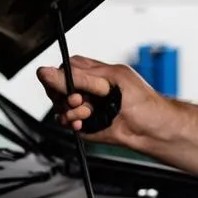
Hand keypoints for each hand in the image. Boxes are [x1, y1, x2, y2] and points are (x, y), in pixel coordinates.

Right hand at [36, 55, 165, 146]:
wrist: (151, 129)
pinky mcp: (83, 123)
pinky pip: (64, 121)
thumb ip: (78, 78)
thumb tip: (46, 71)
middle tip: (80, 100)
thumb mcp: (111, 82)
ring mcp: (83, 106)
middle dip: (63, 95)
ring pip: (58, 105)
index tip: (69, 87)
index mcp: (94, 72)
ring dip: (70, 111)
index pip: (64, 68)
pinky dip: (71, 122)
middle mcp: (86, 88)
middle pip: (56, 87)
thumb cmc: (142, 101)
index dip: (60, 77)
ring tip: (88, 112)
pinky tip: (83, 122)